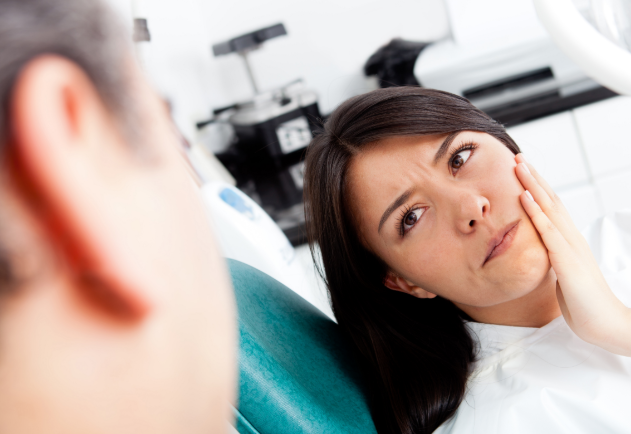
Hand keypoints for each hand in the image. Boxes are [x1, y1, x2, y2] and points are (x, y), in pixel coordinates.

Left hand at [515, 153, 630, 355]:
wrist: (604, 324)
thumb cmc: (583, 303)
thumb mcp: (563, 275)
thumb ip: (554, 260)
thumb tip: (542, 253)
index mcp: (569, 241)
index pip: (552, 208)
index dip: (537, 188)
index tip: (522, 171)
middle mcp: (571, 238)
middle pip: (551, 200)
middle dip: (533, 178)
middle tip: (518, 157)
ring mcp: (570, 247)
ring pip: (549, 208)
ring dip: (532, 185)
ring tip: (518, 166)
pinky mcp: (567, 261)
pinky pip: (548, 231)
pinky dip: (535, 212)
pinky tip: (524, 196)